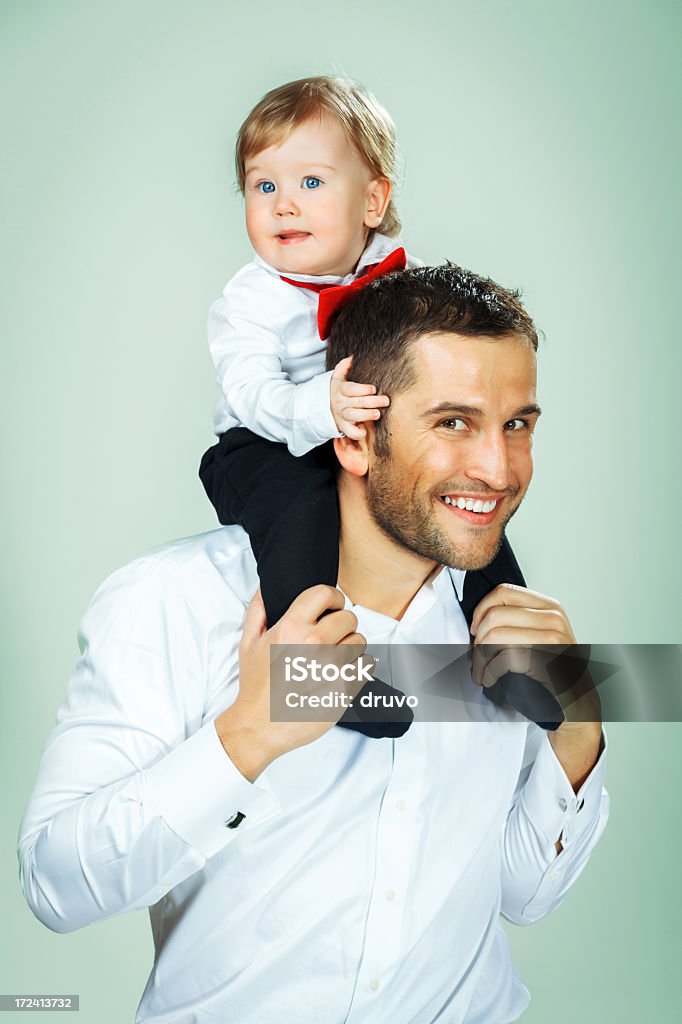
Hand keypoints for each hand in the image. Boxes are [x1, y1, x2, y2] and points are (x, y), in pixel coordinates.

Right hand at [215, 586, 366, 780]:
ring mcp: (331, 667)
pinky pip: (366, 665)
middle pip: (349, 618)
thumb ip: (258, 610)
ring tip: (334, 660)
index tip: (332, 608)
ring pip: (360, 641)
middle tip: (330, 639)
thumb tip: (268, 588)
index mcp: (291, 627)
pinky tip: (342, 674)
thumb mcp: (248, 643)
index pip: (327, 593)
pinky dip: (359, 668)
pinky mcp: (345, 688)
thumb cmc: (255, 687)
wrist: (260, 726)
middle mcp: (313, 643)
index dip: (333, 598)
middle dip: (342, 626)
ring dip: (351, 647)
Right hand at [330, 356, 389, 438]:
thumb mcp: (337, 378)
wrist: (324, 408)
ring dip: (366, 415)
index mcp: (341, 390)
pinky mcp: (344, 427)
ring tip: (377, 414)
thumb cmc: (338, 391)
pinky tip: (365, 429)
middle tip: (385, 401)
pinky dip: (357, 433)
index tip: (373, 389)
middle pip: (357, 402)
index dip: (362, 389)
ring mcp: (342, 416)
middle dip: (372, 401)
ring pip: (354, 416)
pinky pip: (350, 432)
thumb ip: (344, 366)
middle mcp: (342, 403)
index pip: (350, 389)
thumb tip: (353, 356)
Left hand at [470, 584, 600, 723]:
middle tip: (475, 656)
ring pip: (494, 636)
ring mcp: (550, 638)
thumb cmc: (554, 670)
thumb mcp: (542, 635)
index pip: (503, 591)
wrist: (577, 702)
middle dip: (478, 638)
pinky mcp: (544, 660)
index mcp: (549, 606)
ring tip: (479, 671)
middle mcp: (552, 618)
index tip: (476, 629)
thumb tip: (479, 618)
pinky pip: (501, 659)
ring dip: (479, 658)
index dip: (482, 610)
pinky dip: (488, 672)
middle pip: (495, 615)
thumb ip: (519, 620)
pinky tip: (489, 680)